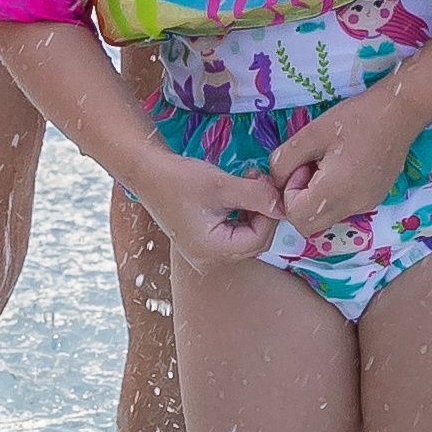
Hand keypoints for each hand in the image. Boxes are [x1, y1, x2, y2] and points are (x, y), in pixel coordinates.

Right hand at [135, 147, 287, 266]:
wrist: (147, 172)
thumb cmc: (179, 179)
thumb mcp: (222, 185)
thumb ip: (257, 196)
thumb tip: (284, 206)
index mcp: (211, 251)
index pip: (259, 240)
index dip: (270, 214)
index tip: (269, 186)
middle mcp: (208, 259)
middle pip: (254, 241)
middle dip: (263, 211)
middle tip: (260, 180)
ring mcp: (205, 252)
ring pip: (246, 235)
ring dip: (254, 209)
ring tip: (249, 181)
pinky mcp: (204, 241)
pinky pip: (234, 232)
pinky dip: (242, 212)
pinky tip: (239, 191)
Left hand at [267, 87, 422, 235]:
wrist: (400, 111)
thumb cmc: (356, 117)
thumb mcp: (311, 132)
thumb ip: (284, 160)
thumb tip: (276, 180)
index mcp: (336, 191)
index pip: (295, 216)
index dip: (289, 193)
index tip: (302, 166)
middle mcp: (353, 206)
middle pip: (309, 225)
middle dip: (299, 201)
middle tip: (310, 168)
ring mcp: (366, 205)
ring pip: (325, 218)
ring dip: (316, 199)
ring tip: (328, 164)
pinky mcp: (373, 199)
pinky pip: (342, 209)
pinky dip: (333, 195)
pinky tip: (343, 167)